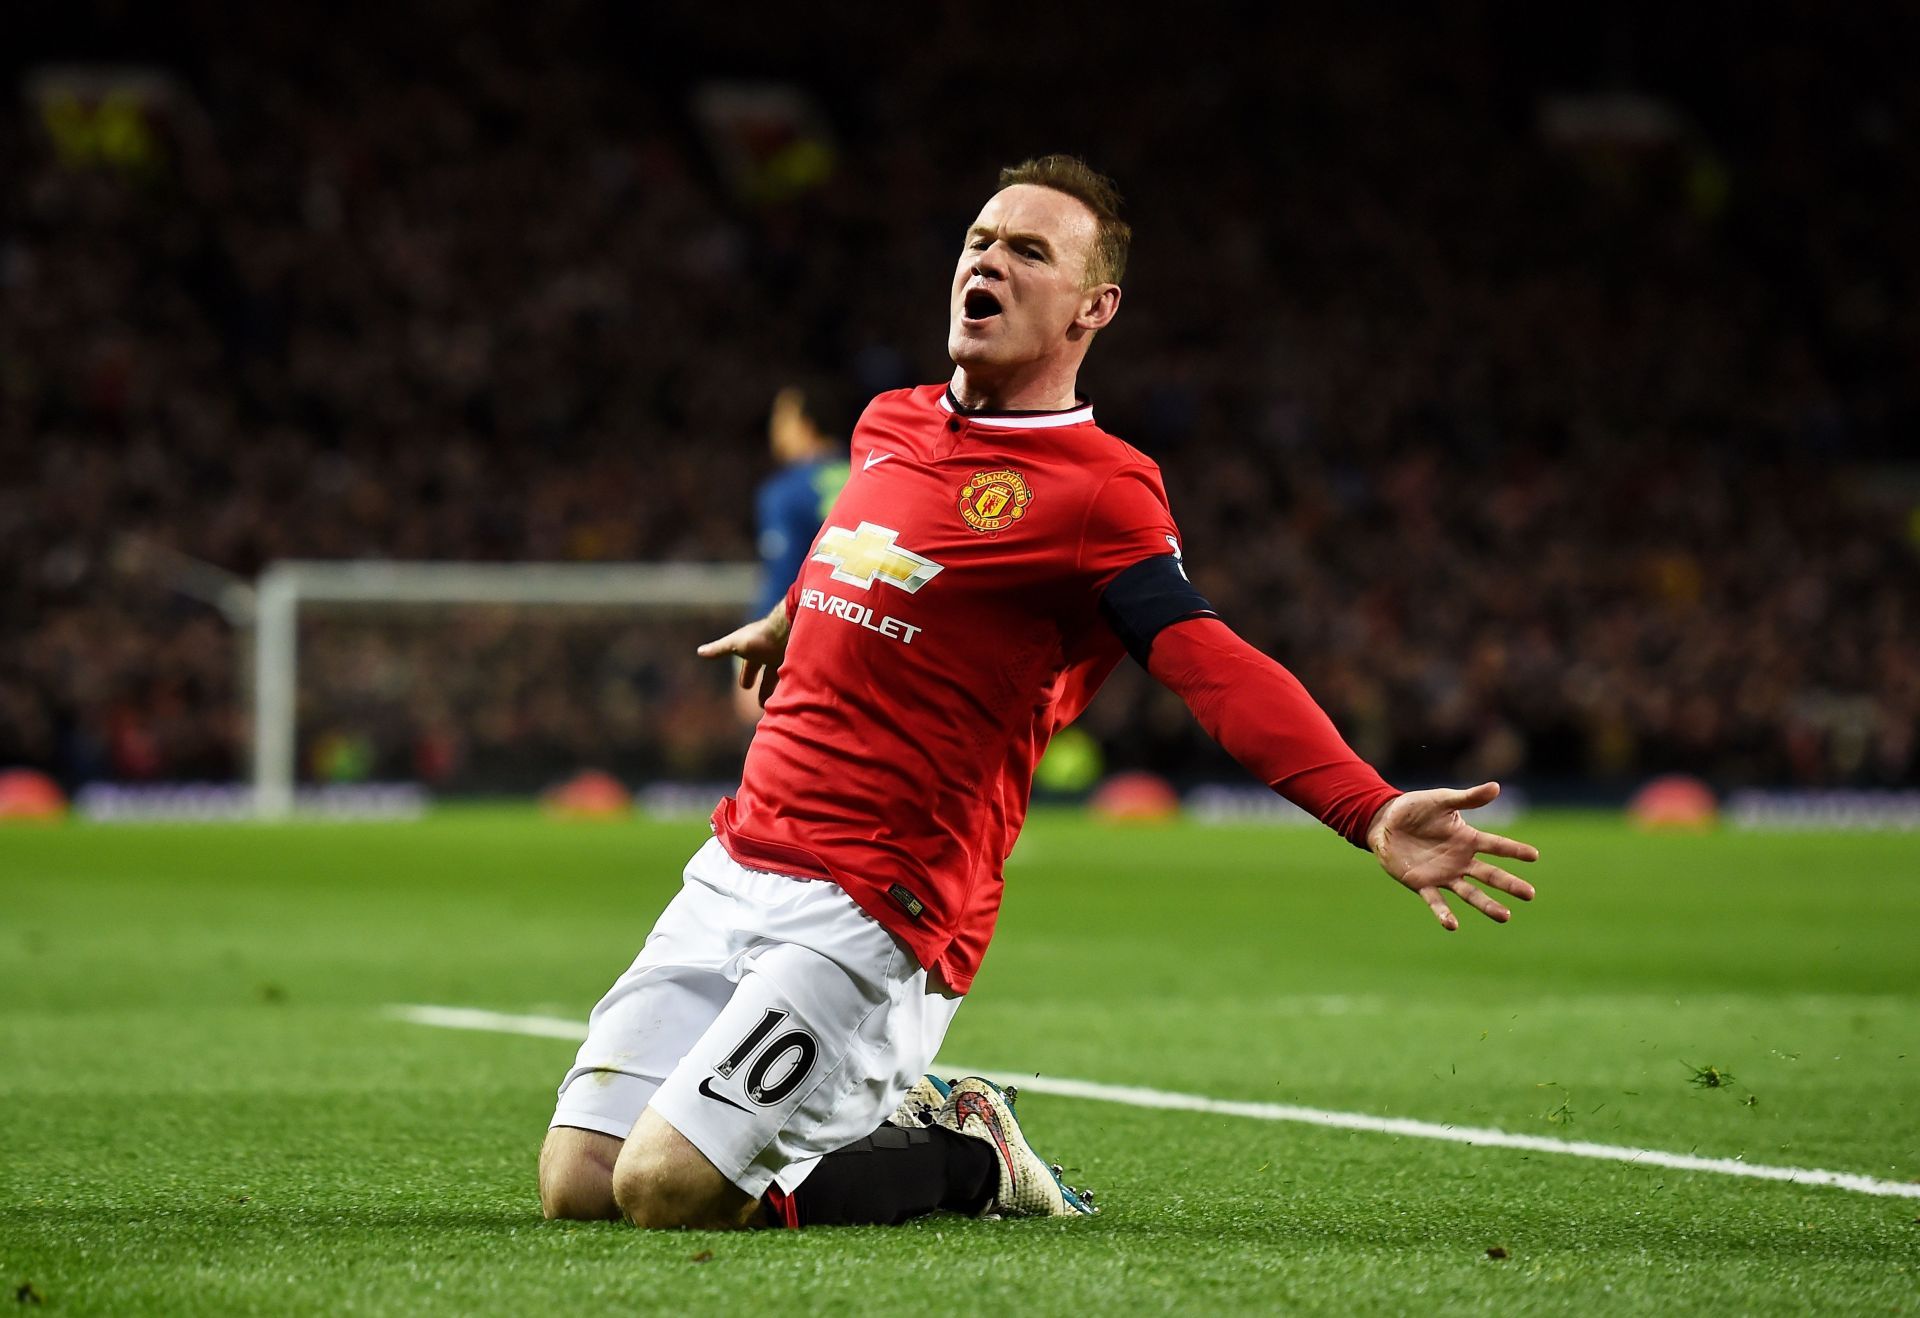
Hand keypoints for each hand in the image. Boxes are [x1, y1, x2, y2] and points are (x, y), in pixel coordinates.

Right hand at [697, 605, 790, 707]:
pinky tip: (793, 700)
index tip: (745, 686)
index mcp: (756, 650)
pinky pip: (796, 679)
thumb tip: (700, 651)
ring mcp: (787, 658)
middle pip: (768, 674)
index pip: (750, 666)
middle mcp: (773, 654)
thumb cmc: (760, 636)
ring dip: (777, 691)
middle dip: (764, 687)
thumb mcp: (736, 644)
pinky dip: (792, 689)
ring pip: (782, 678)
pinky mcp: (800, 663)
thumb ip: (719, 649)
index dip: (747, 676)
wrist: (788, 629)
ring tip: (776, 706)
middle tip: (760, 703)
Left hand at [1365, 782, 1538, 930]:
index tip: (1534, 856)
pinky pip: (1435, 901)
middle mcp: (1460, 860)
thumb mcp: (1441, 800)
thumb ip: (1468, 798)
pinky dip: (1443, 913)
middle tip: (1530, 894)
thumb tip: (1496, 787)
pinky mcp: (1422, 884)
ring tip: (1505, 916)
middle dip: (1510, 885)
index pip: (1496, 845)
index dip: (1514, 850)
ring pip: (1470, 893)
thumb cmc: (1415, 809)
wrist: (1385, 823)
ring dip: (1487, 905)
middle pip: (1490, 874)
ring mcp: (1443, 875)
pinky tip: (1452, 925)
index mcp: (1467, 839)